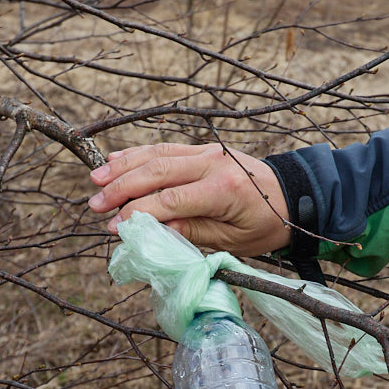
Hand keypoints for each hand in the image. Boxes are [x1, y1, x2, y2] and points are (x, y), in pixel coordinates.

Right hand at [88, 143, 290, 255]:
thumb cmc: (266, 225)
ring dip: (123, 167)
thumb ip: (192, 232)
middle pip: (157, 171)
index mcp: (224, 189)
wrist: (294, 195)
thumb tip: (151, 232)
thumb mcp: (233, 240)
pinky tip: (115, 161)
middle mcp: (213, 163)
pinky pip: (164, 148)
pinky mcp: (202, 148)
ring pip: (156, 154)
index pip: (171, 199)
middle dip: (122, 188)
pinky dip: (138, 153)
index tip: (114, 227)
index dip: (139, 213)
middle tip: (94, 205)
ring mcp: (207, 151)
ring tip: (95, 181)